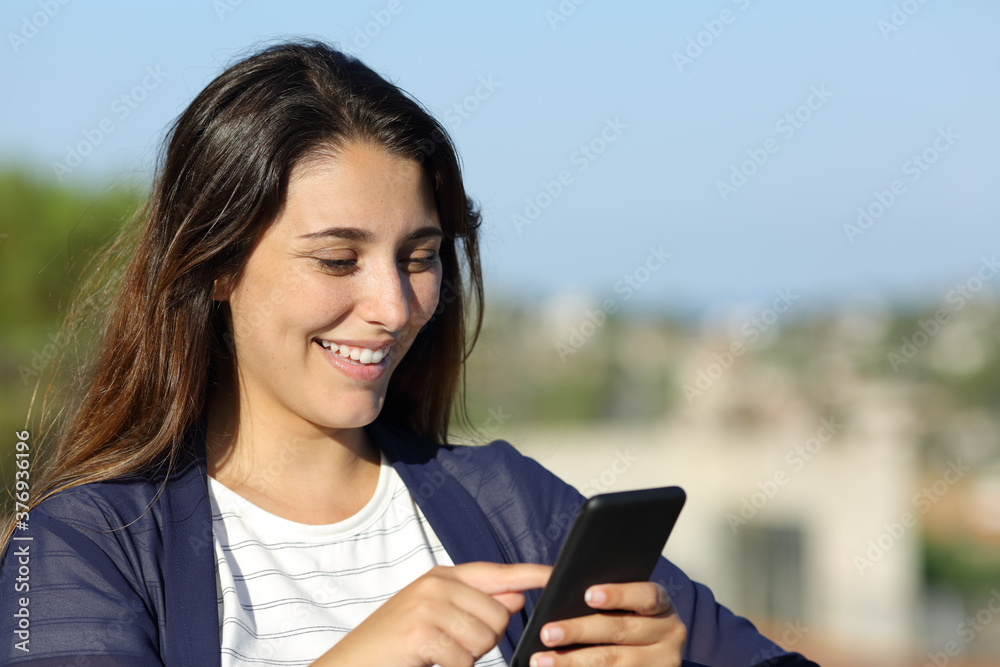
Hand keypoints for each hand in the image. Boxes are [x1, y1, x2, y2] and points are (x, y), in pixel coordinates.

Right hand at [311, 561, 550, 666]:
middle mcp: (436, 584)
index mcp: (441, 576)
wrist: (349, 665)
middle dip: (483, 641)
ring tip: (436, 654)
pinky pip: (464, 660)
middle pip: (498, 615)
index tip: (556, 574)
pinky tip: (428, 663)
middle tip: (448, 646)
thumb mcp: (433, 616)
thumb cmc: (394, 646)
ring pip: (485, 639)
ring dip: (467, 657)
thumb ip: (474, 604)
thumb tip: (516, 595)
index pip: (496, 572)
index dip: (530, 574)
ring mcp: (427, 606)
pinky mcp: (421, 633)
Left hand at [530, 581, 685, 666]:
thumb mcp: (630, 610)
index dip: (617, 594)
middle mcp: (669, 634)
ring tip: (543, 660)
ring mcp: (662, 663)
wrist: (651, 660)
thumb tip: (568, 598)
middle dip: (579, 631)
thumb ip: (608, 601)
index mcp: (663, 607)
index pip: (646, 596)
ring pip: (613, 662)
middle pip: (620, 630)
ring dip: (573, 661)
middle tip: (547, 633)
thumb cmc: (630, 624)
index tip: (587, 595)